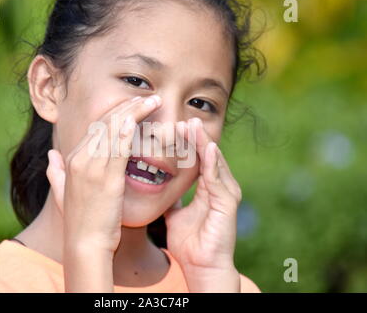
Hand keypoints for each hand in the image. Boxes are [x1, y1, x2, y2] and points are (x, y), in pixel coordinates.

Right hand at [46, 95, 161, 254]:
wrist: (85, 245)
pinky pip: (118, 148)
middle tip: (148, 97)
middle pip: (105, 123)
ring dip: (134, 112)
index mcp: (72, 160)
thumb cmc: (81, 221)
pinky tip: (138, 118)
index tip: (133, 105)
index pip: (96, 127)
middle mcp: (79, 159)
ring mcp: (91, 168)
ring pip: (113, 130)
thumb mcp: (62, 195)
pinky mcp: (106, 178)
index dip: (116, 112)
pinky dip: (128, 131)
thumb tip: (51, 156)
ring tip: (152, 102)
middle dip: (128, 106)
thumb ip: (56, 173)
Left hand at [164, 118, 241, 290]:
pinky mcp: (228, 203)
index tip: (173, 127)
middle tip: (184, 119)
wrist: (201, 267)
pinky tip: (207, 148)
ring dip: (203, 144)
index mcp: (209, 188)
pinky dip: (213, 163)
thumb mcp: (175, 215)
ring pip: (214, 162)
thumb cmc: (190, 244)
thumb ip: (172, 200)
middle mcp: (220, 187)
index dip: (187, 144)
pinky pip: (218, 179)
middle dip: (195, 137)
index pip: (198, 159)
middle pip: (207, 156)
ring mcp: (226, 193)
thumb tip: (159, 189)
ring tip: (192, 126)